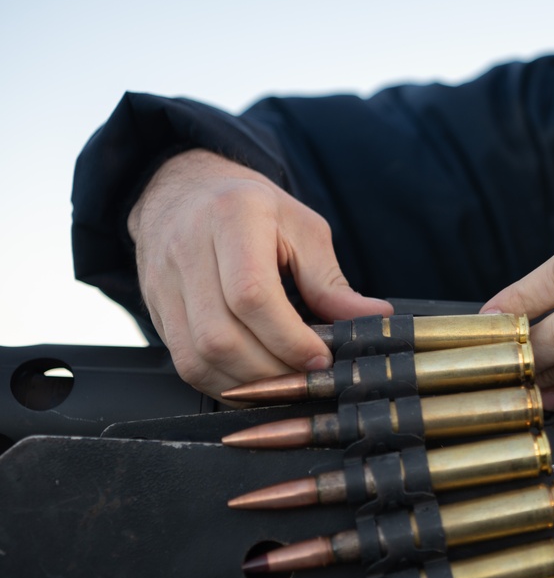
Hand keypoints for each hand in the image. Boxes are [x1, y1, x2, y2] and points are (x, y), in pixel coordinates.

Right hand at [128, 149, 391, 399]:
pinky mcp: (156, 311)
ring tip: (287, 382)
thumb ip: (332, 281)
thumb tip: (373, 320)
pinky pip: (186, 365)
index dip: (289, 339)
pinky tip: (256, 382)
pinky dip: (225, 385)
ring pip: (199, 358)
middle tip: (308, 376)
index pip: (252, 295)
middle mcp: (187, 249)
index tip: (321, 358)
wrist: (185, 191)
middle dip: (272, 370)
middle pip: (221, 336)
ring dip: (249, 384)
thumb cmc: (253, 210)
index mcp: (232, 216)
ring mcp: (164, 283)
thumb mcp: (303, 229)